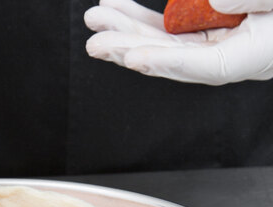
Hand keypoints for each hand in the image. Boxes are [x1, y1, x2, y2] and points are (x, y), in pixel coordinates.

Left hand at [84, 0, 272, 84]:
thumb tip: (216, 1)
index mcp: (247, 58)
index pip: (199, 64)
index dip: (162, 61)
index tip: (130, 56)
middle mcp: (224, 58)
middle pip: (168, 58)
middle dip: (128, 46)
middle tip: (95, 38)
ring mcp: (214, 45)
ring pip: (162, 44)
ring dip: (127, 30)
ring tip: (98, 18)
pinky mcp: (208, 33)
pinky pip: (170, 30)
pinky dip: (144, 21)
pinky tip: (120, 10)